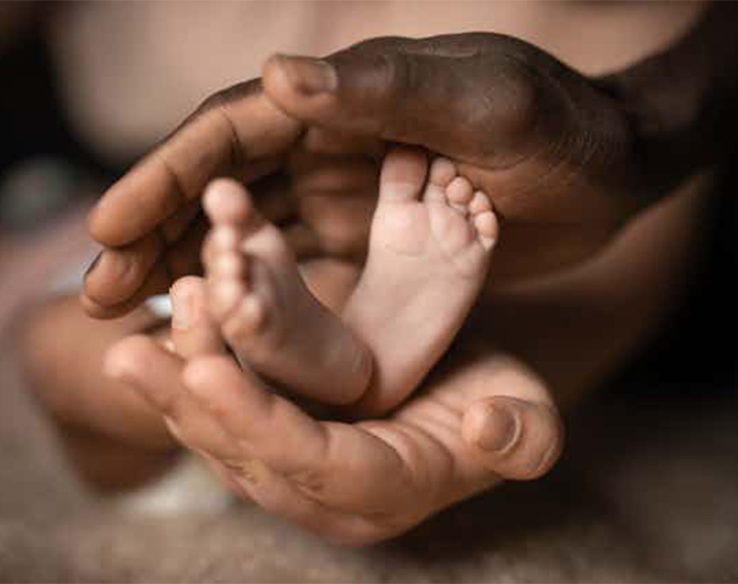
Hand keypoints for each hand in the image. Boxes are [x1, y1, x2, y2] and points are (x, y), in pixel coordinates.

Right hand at [84, 32, 648, 317]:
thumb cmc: (560, 130)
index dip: (166, 178)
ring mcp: (345, 193)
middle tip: (101, 293)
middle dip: (158, 235)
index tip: (109, 229)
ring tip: (135, 317)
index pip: (232, 135)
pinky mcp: (368, 237)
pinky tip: (215, 325)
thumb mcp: (485, 103)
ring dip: (190, 270)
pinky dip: (247, 293)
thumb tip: (278, 81)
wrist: (612, 171)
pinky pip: (292, 265)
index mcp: (343, 100)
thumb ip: (388, 91)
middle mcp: (330, 143)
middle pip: (222, 187)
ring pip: (246, 231)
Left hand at [106, 276, 562, 544]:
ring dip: (178, 376)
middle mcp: (324, 490)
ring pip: (221, 427)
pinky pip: (227, 398)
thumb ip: (521, 438)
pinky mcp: (276, 427)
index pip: (313, 465)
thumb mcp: (527, 419)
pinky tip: (173, 311)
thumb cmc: (498, 405)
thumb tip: (487, 429)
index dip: (259, 425)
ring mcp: (293, 462)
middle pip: (245, 453)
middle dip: (188, 405)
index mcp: (383, 489)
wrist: (463, 394)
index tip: (206, 373)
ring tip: (142, 326)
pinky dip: (196, 357)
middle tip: (131, 355)